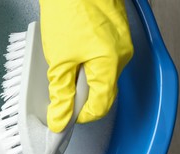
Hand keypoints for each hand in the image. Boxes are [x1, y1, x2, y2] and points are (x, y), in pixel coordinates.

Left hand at [39, 0, 133, 132]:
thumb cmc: (68, 10)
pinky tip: (73, 53)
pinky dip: (86, 63)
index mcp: (109, 64)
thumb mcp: (58, 59)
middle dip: (79, 94)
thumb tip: (60, 118)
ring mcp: (120, 45)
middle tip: (60, 86)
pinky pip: (102, 60)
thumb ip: (61, 92)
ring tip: (64, 63)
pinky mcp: (114, 37)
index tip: (65, 115)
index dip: (81, 115)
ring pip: (101, 75)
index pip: (100, 106)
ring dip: (81, 77)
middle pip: (101, 91)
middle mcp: (121, 56)